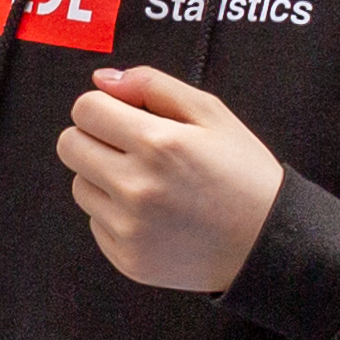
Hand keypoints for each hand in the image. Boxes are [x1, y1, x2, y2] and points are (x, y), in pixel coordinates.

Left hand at [59, 64, 286, 293]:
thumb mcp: (212, 114)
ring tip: (150, 184)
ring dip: (103, 179)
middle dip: (94, 138)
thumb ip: (153, 85)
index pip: (85, 109)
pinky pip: (95, 223)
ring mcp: (129, 228)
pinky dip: (116, 215)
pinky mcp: (127, 259)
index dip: (103, 107)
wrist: (270, 245)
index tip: (125, 117)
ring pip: (79, 186)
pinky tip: (155, 216)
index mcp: (158, 143)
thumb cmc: (243, 173)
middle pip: (70, 145)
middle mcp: (136, 187)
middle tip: (131, 148)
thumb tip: (102, 80)